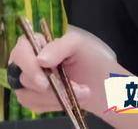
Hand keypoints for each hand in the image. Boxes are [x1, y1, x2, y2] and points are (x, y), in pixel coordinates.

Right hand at [8, 24, 123, 114]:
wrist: (105, 81)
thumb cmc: (93, 58)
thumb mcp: (81, 44)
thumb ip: (61, 46)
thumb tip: (40, 59)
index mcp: (39, 42)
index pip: (21, 50)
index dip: (29, 66)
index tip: (44, 82)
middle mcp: (30, 61)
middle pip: (23, 77)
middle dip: (51, 87)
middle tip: (78, 87)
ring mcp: (30, 81)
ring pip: (27, 95)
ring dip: (56, 97)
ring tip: (82, 92)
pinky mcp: (34, 97)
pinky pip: (35, 105)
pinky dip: (55, 104)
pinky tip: (71, 98)